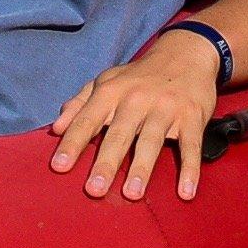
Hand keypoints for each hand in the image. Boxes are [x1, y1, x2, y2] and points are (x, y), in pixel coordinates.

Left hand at [48, 28, 225, 202]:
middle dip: (106, 162)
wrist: (186, 53)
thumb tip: (56, 128)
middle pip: (119, 134)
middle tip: (94, 189)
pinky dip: (189, 169)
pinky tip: (185, 192)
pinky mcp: (192, 116)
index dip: (72, 143)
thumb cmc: (139, 76)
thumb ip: (79, 103)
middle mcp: (136, 99)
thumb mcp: (107, 81)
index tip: (59, 166)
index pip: (87, 120)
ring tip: (132, 194)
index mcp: (111, 92)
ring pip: (151, 140)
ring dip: (142, 168)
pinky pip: (190, 145)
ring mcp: (166, 107)